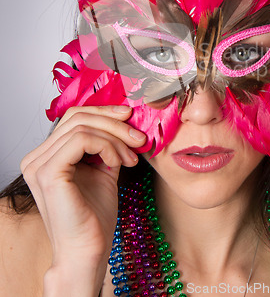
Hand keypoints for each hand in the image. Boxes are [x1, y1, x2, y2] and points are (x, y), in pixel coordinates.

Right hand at [20, 105, 145, 292]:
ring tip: (131, 157)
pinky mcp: (48, 172)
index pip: (74, 117)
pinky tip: (118, 162)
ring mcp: (38, 164)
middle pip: (77, 116)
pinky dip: (107, 146)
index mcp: (46, 155)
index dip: (104, 112)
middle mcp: (36, 157)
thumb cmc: (94, 216)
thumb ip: (105, 145)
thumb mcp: (102, 169)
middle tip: (138, 137)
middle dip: (114, 123)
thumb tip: (124, 119)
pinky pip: (83, 140)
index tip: (131, 119)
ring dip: (115, 138)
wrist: (88, 251)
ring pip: (83, 126)